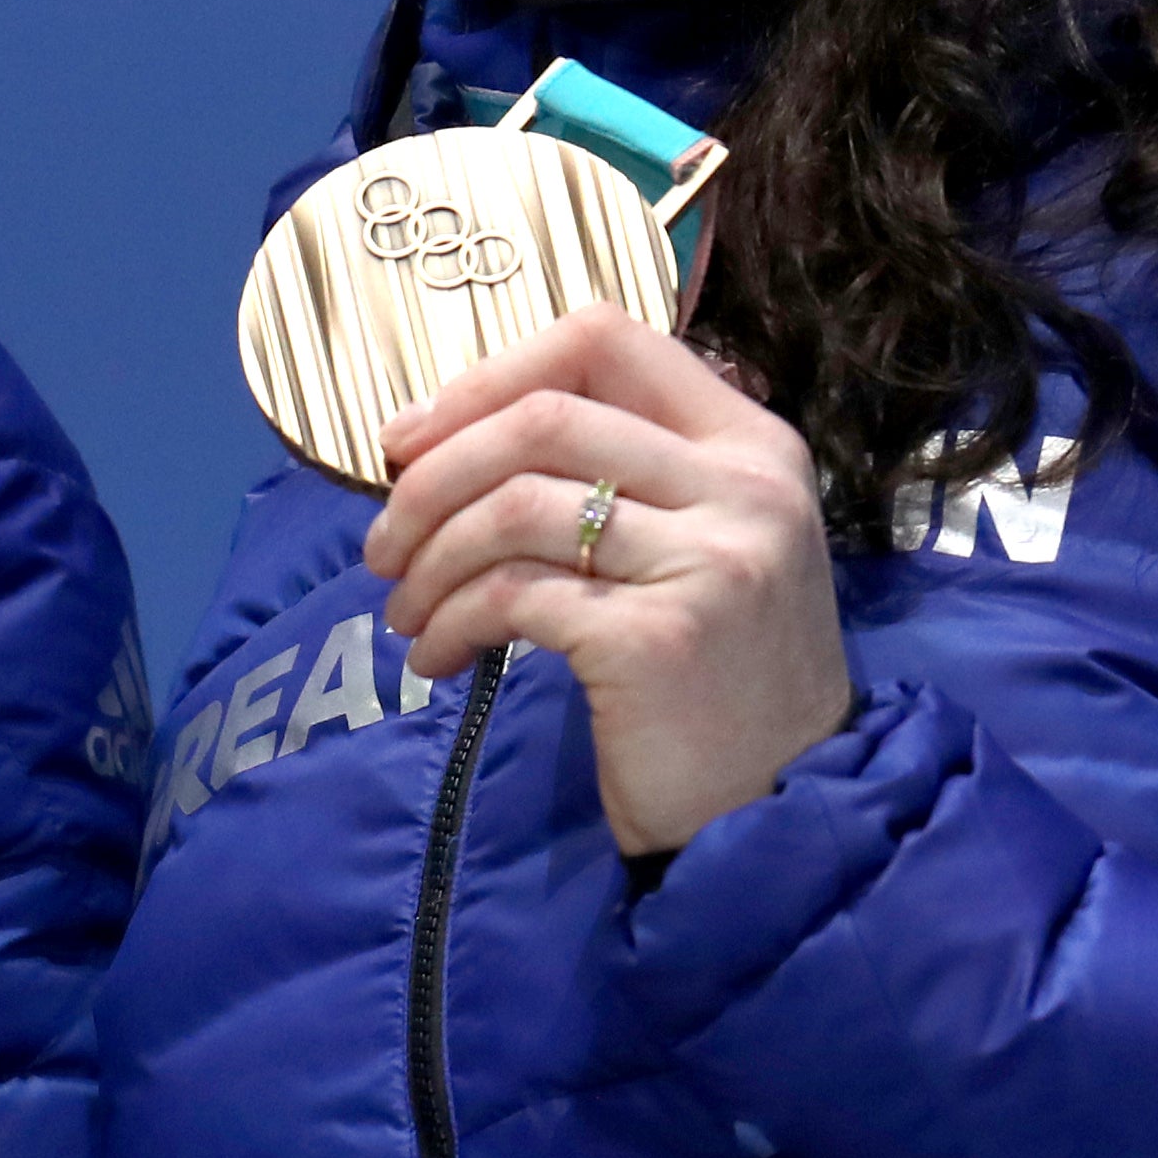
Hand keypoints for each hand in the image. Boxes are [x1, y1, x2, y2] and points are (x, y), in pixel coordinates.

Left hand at [365, 306, 846, 855]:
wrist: (774, 817)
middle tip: (383, 540)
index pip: (604, 340)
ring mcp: (710, 560)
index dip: (491, 375)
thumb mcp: (696, 547)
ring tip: (404, 608)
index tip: (413, 437)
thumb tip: (438, 432)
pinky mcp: (659, 639)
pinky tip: (435, 656)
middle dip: (433, 473)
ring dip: (430, 558)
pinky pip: (514, 595)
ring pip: (515, 506)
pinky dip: (450, 620)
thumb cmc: (713, 678)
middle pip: (543, 418)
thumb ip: (615, 473)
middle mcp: (745, 487)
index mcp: (752, 443)